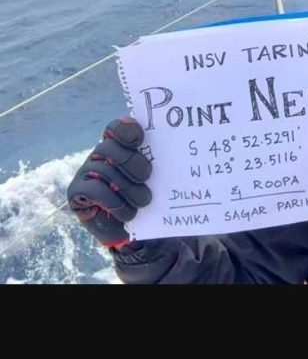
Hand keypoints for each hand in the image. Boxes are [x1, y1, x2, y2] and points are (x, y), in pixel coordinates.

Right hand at [67, 118, 151, 246]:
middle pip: (108, 147)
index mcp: (120, 146)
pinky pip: (93, 190)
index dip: (126, 130)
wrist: (135, 231)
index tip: (140, 140)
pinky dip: (112, 200)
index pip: (117, 127)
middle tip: (147, 177)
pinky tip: (127, 211)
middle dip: (131, 162)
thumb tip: (181, 152)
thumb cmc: (149, 198)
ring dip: (128, 188)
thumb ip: (161, 161)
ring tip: (144, 201)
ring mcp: (85, 172)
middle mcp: (100, 155)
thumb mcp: (158, 178)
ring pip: (102, 170)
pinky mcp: (76, 193)